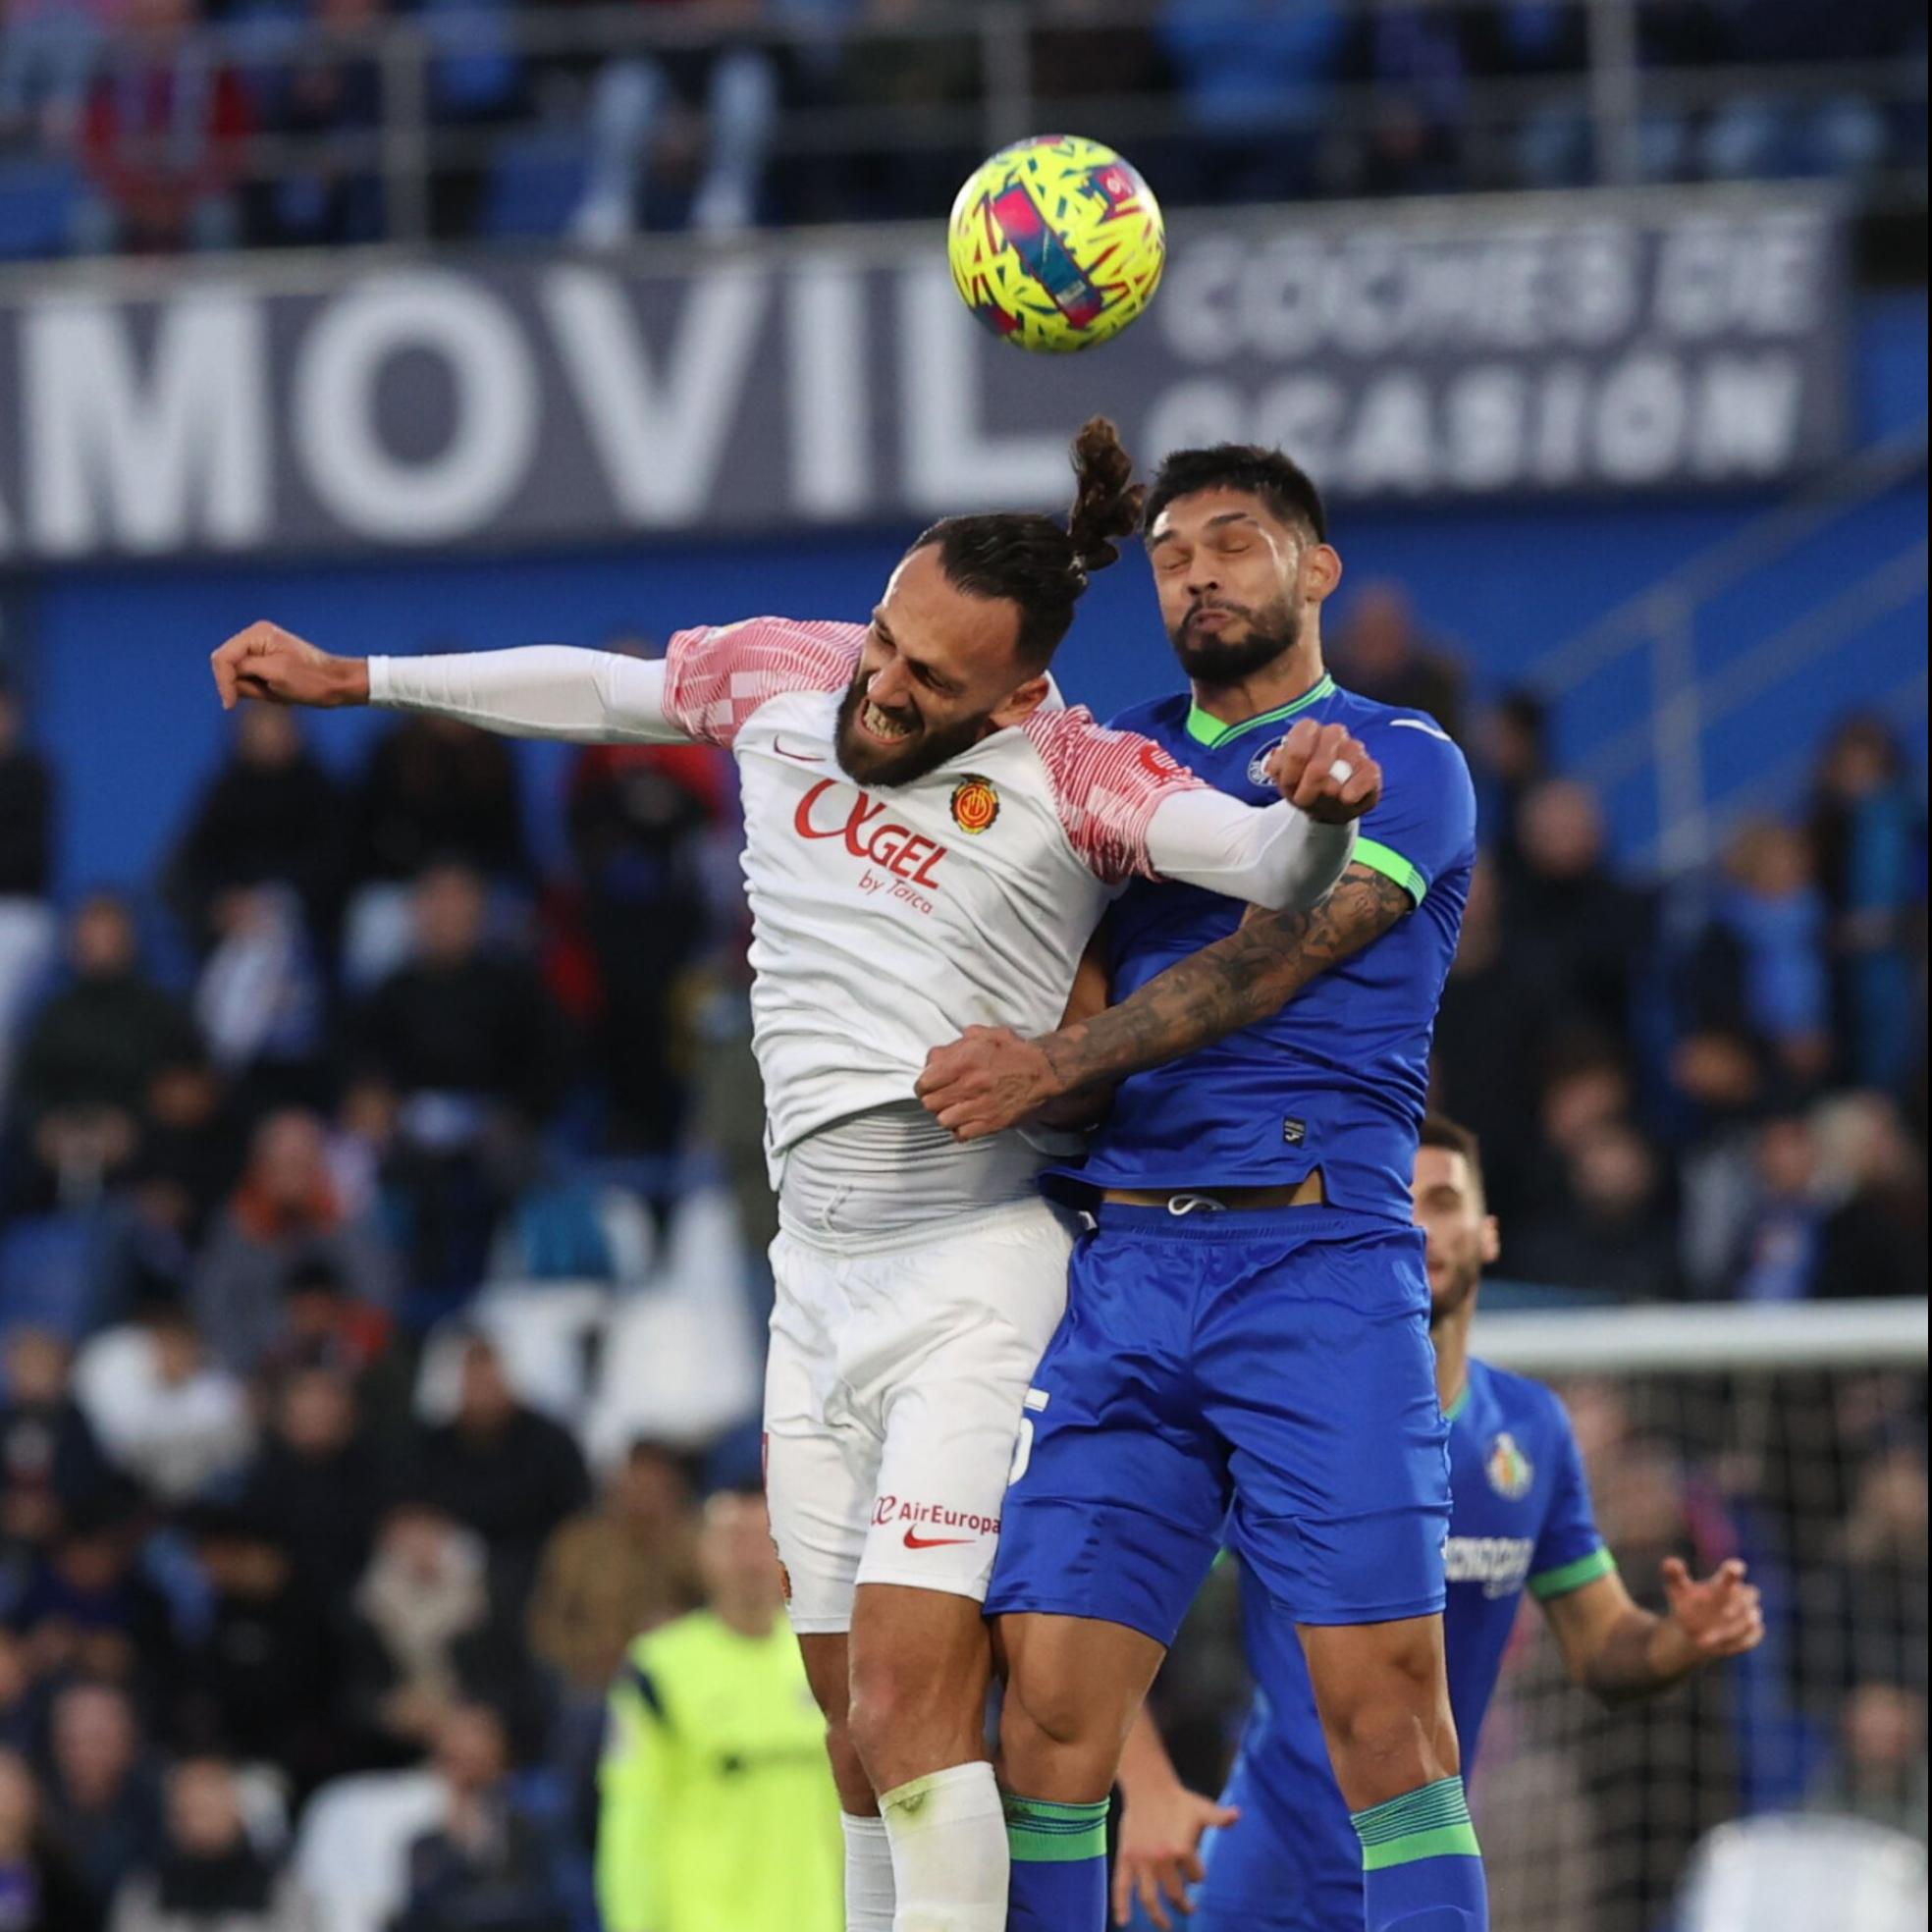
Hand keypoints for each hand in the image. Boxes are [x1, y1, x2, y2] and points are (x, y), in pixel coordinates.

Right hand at [210, 620, 366, 709]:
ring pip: (237, 675)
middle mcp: (256, 636)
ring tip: (277, 691)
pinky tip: (279, 691)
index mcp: (258, 634)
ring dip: (252, 689)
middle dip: (240, 685)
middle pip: (227, 666)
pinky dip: (258, 689)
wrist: (338, 684)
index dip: (223, 682)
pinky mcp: (265, 662)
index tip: (231, 705)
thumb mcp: (274, 674)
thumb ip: (244, 670)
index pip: (223, 658)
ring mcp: (260, 649)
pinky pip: (249, 679)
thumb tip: (224, 675)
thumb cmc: (311, 680)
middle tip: (267, 694)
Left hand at [915, 1025, 1058, 1140]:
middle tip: (941, 1096)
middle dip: (932, 1099)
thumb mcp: (985, 1035)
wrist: (1046, 1072)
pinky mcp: (991, 1123)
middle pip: (930, 1103)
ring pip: (943, 1120)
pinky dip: (959, 1129)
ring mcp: (981, 1106)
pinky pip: (961, 1134)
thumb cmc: (1014, 1052)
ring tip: (953, 1109)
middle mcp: (970, 1084)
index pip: (925, 1082)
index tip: (929, 1085)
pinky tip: (965, 1120)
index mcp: (966, 1060)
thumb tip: (935, 1057)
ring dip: (946, 1115)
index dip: (924, 1084)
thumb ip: (957, 1044)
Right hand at [1111, 1782, 1239, 1929]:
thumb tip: (1238, 1815)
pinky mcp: (1126, 1859)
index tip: (1196, 1875)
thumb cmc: (1178, 1799)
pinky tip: (1123, 1922)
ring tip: (1165, 1926)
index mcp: (1182, 1849)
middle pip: (1175, 1894)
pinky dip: (1121, 1905)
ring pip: (1149, 1898)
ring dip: (1157, 1916)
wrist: (1148, 1786)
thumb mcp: (1202, 1808)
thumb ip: (1219, 1817)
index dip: (1198, 1876)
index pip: (1196, 1876)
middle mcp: (1161, 1859)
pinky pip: (1121, 1886)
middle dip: (1184, 1905)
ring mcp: (1142, 1861)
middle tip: (1189, 1909)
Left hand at [1264, 719, 1381, 824]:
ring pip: (1345, 765)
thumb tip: (1277, 762)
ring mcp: (1355, 749)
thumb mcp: (1283, 779)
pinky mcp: (1372, 769)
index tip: (1289, 782)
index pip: (1303, 733)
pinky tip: (1346, 799)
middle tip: (1304, 799)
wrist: (1325, 807)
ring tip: (1323, 801)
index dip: (1294, 763)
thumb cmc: (1302, 786)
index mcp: (1309, 730)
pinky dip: (1354, 790)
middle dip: (1310, 784)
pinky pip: (1367, 775)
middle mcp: (1334, 734)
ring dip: (1330, 791)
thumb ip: (1277, 767)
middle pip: (1322, 756)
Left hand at [1660, 1557, 1764, 1663]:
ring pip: (1752, 1618)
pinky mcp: (1749, 1636)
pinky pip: (1751, 1638)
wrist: (1694, 1634)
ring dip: (1737, 1627)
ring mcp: (1746, 1617)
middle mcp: (1739, 1597)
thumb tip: (1670, 1562)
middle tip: (1725, 1613)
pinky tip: (1722, 1644)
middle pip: (1751, 1594)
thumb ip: (1674, 1575)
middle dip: (1740, 1603)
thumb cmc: (1686, 1606)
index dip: (1735, 1569)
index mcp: (1722, 1583)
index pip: (1733, 1571)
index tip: (1735, 1568)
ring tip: (1709, 1637)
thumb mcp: (1677, 1590)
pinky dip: (1740, 1641)